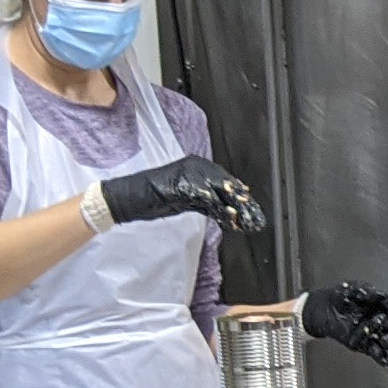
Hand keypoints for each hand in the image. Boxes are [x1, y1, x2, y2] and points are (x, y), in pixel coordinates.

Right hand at [98, 157, 266, 235]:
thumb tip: (229, 210)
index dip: (239, 195)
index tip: (253, 208)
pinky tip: (230, 222)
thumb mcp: (187, 199)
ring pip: (221, 191)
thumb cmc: (155, 198)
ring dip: (236, 208)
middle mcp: (197, 166)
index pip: (225, 180)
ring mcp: (191, 174)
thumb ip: (207, 202)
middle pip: (226, 184)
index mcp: (197, 165)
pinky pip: (209, 200)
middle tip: (255, 218)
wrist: (132, 197)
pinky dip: (221, 211)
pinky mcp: (185, 186)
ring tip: (247, 222)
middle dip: (242, 203)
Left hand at [300, 281, 387, 363]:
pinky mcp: (366, 346)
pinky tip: (383, 359)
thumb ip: (365, 292)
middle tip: (385, 321)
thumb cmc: (340, 297)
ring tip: (384, 341)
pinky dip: (382, 358)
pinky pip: (378, 354)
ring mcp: (375, 334)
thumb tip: (376, 295)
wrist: (323, 309)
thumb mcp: (352, 289)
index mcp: (383, 304)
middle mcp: (383, 320)